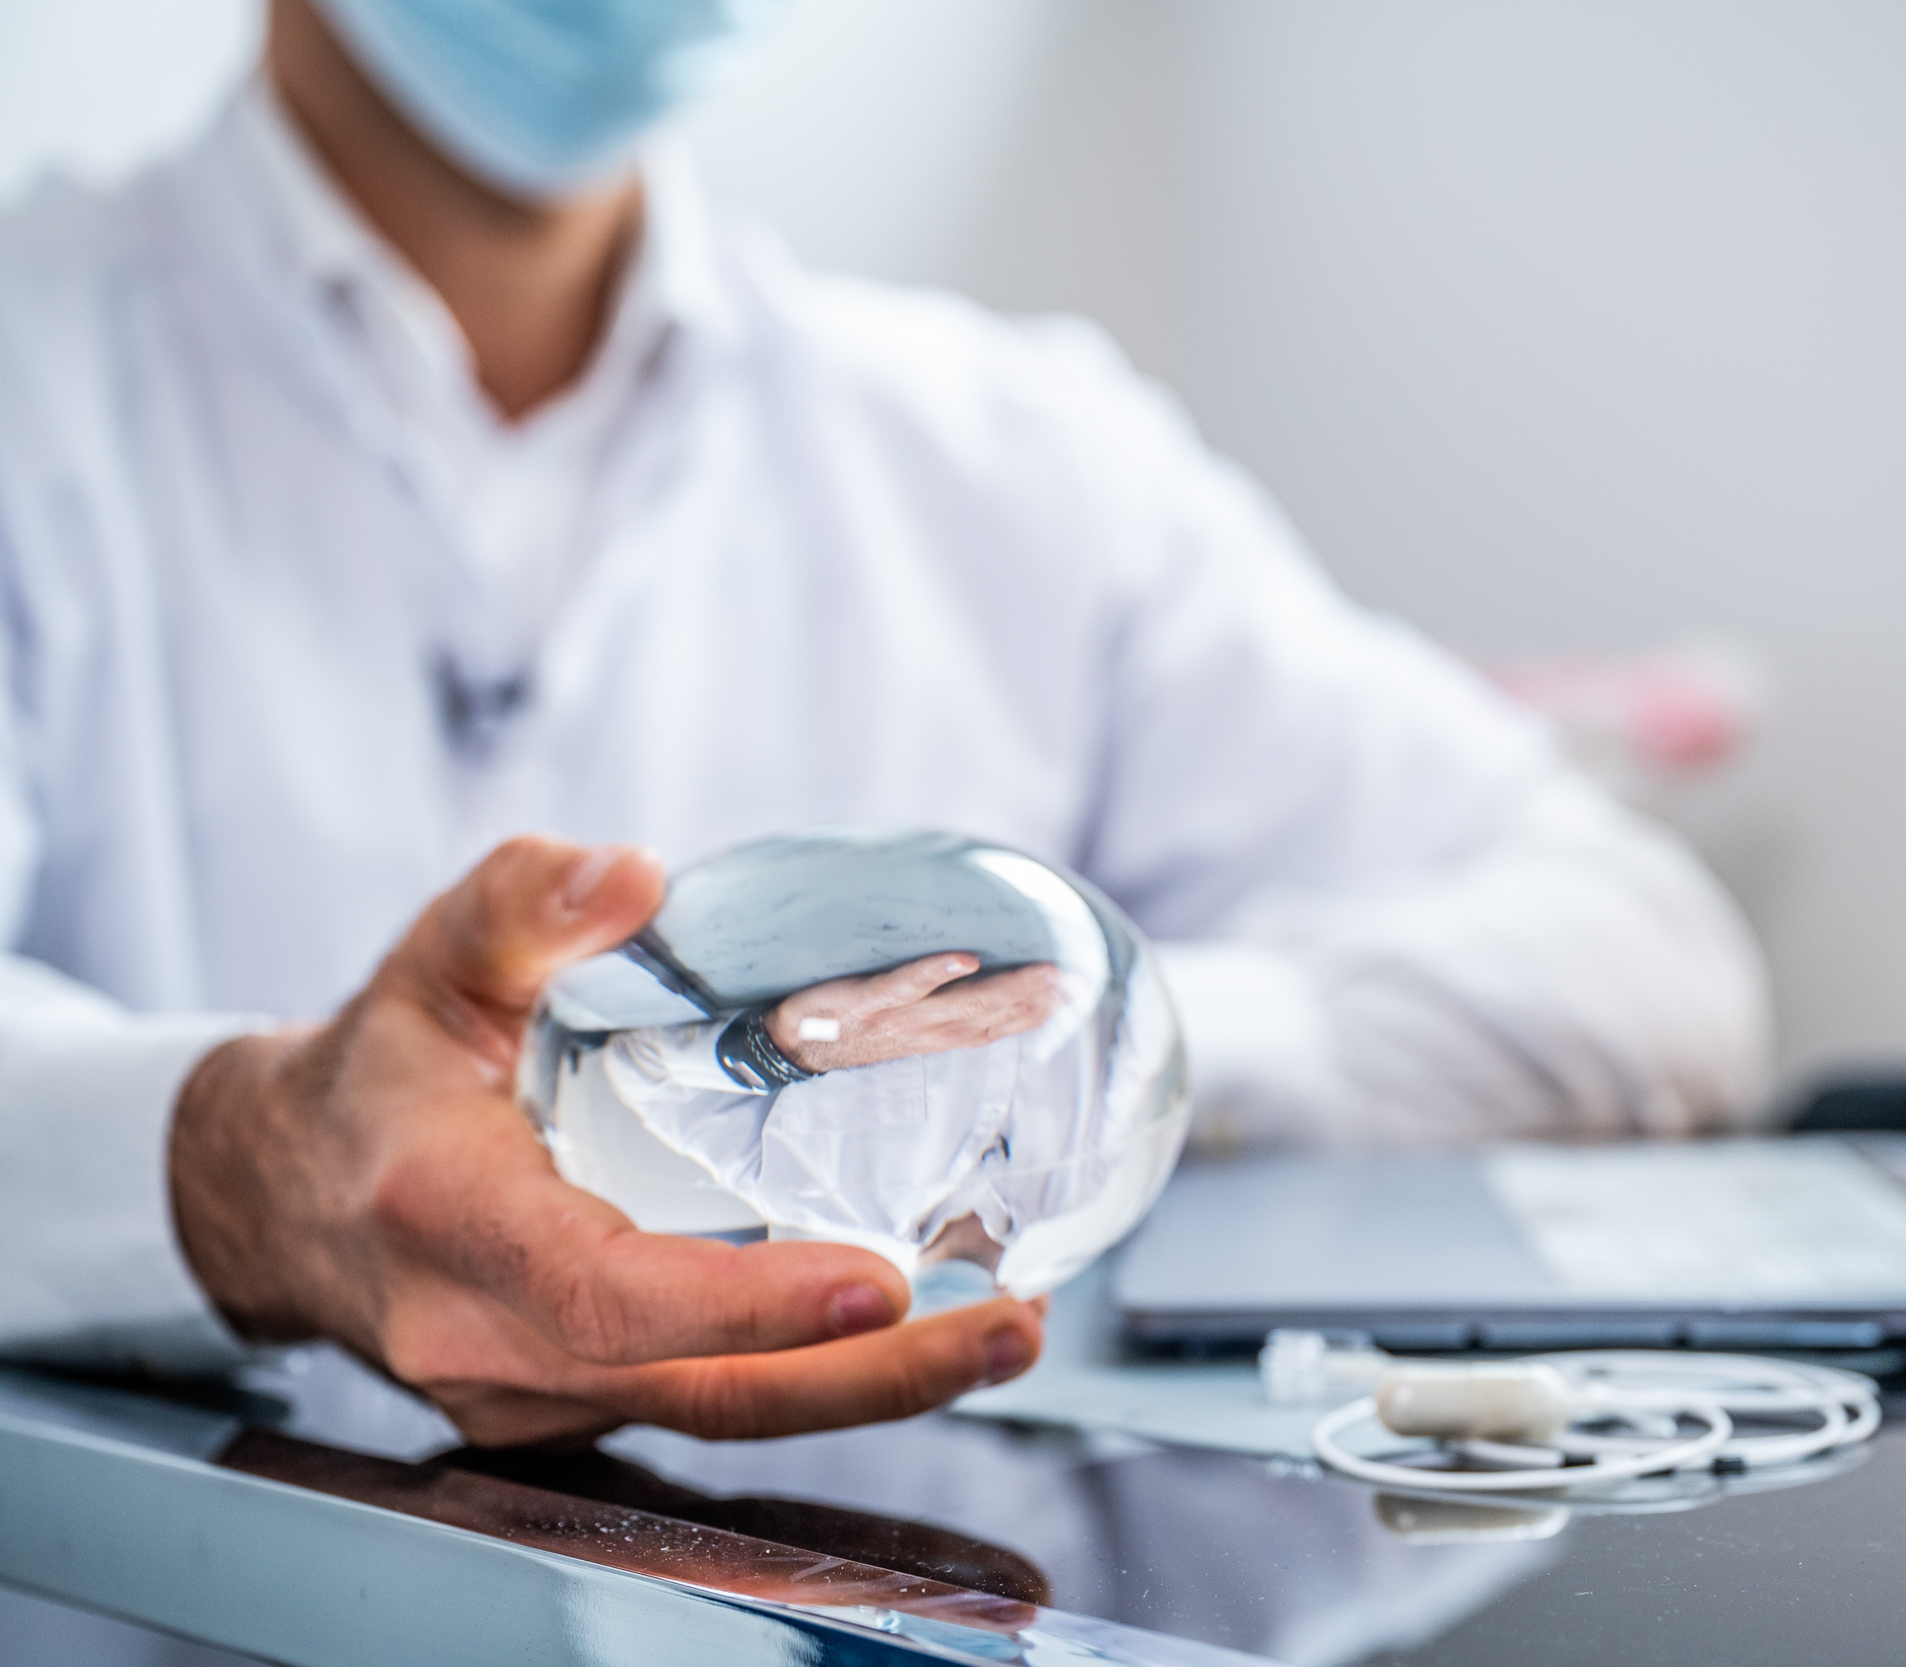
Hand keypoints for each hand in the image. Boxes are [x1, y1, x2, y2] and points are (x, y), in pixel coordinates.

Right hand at [168, 837, 1045, 1447]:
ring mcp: (531, 1393)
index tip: (875, 1283)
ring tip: (1003, 1327)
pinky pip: (706, 1401)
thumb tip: (634, 875)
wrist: (289, 1193)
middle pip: (698, 1387)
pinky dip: (818, 1375)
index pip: (603, 1290)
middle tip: (1009, 1324)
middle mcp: (487, 1334)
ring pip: (716, 1412)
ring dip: (870, 1386)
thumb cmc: (383, 1070)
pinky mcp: (576, 1406)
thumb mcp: (434, 958)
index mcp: (446, 1216)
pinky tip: (922, 1325)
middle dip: (867, 1374)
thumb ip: (524, 902)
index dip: (744, 1303)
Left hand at [764, 956, 1058, 1073]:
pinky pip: (908, 985)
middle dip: (1034, 1000)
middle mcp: (924, 1032)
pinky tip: (966, 957)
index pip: (996, 1028)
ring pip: (962, 1004)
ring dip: (1004, 988)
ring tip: (1040, 971)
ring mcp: (898, 1018)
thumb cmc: (847, 1033)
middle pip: (990, 1016)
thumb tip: (975, 989)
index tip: (1072, 996)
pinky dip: (938, 972)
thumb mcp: (900, 1031)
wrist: (789, 1047)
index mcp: (935, 1038)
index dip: (1036, 1014)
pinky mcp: (869, 1002)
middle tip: (1072, 981)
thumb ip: (939, 1014)